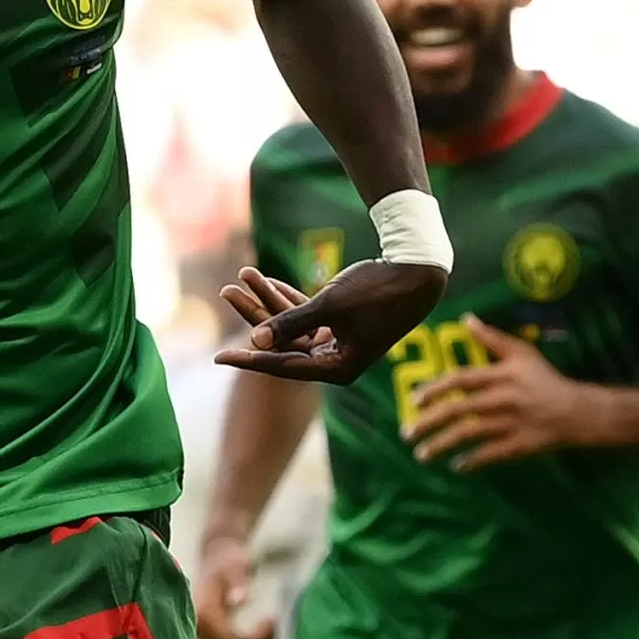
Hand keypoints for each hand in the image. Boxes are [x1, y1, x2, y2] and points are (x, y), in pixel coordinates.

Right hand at [196, 533, 274, 638]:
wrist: (218, 558)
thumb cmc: (229, 559)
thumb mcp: (235, 564)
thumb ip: (238, 579)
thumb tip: (239, 599)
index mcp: (203, 614)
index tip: (272, 619)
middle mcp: (200, 630)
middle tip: (273, 622)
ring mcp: (206, 638)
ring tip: (270, 625)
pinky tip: (263, 631)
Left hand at [214, 260, 444, 385]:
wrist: (419, 270)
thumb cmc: (378, 289)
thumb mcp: (332, 305)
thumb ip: (291, 322)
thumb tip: (255, 339)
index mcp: (337, 368)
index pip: (283, 366)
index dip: (249, 359)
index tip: (219, 356)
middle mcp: (336, 360)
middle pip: (283, 343)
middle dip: (254, 315)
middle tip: (224, 294)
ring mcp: (339, 342)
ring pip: (292, 325)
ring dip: (267, 301)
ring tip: (239, 277)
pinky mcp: (342, 323)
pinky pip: (306, 314)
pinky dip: (287, 298)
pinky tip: (264, 280)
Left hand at [400, 315, 611, 470]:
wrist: (578, 411)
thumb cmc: (545, 379)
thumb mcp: (522, 352)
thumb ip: (492, 338)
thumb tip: (466, 319)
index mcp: (501, 375)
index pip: (461, 380)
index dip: (435, 389)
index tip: (415, 401)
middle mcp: (503, 398)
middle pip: (460, 411)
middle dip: (429, 423)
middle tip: (407, 433)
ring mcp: (512, 423)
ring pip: (471, 435)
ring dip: (443, 446)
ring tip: (422, 455)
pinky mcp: (520, 445)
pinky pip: (491, 455)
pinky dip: (473, 462)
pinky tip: (456, 467)